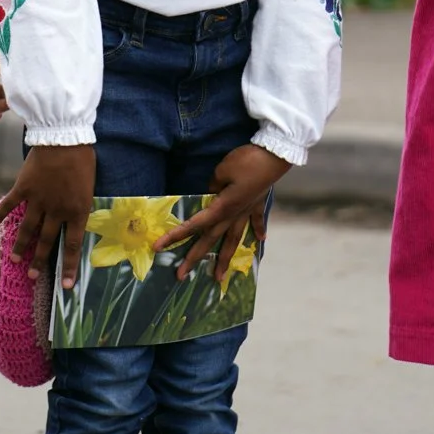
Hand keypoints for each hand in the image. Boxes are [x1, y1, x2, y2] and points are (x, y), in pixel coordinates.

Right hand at [0, 145, 94, 286]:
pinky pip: (10, 205)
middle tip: (31, 276)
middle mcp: (57, 211)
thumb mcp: (89, 187)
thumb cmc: (83, 159)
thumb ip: (80, 204)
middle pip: (46, 242)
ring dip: (20, 246)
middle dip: (38, 261)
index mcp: (77, 211)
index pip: (73, 246)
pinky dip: (0, 215)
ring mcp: (38, 200)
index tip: (67, 286)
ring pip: (27, 229)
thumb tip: (74, 216)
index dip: (69, 267)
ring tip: (14, 259)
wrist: (64, 138)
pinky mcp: (24, 188)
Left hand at [154, 144, 288, 282]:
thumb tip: (211, 193)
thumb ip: (212, 185)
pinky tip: (260, 241)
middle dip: (194, 259)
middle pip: (210, 240)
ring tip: (219, 277)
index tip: (158, 247)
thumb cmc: (246, 161)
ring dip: (225, 258)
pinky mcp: (258, 203)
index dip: (174, 236)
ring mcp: (247, 211)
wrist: (275, 156)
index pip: (193, 225)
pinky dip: (258, 230)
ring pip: (233, 239)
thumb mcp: (222, 171)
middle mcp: (233, 215)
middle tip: (180, 276)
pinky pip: (257, 220)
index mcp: (222, 208)